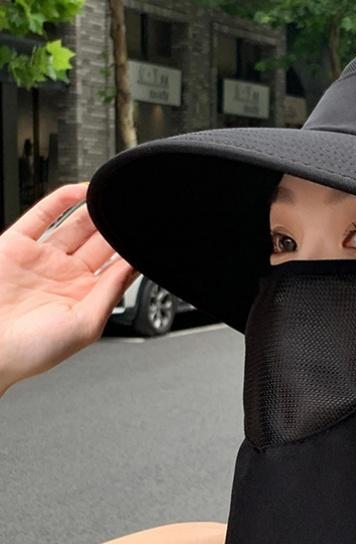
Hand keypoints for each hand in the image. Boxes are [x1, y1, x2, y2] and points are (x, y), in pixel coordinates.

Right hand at [0, 182, 138, 396]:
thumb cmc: (34, 350)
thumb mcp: (86, 325)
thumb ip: (110, 294)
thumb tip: (132, 269)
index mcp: (85, 298)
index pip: (118, 269)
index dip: (133, 253)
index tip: (148, 239)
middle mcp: (66, 277)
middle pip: (100, 244)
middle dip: (117, 230)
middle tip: (133, 215)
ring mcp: (42, 259)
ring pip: (75, 227)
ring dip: (95, 212)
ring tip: (113, 200)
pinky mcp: (17, 245)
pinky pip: (42, 215)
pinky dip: (62, 200)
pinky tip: (82, 191)